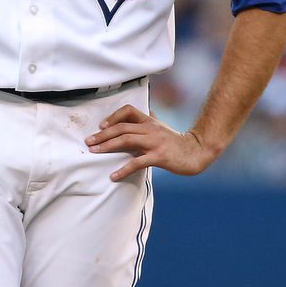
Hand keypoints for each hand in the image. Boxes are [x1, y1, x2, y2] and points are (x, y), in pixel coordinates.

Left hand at [86, 104, 220, 181]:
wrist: (197, 152)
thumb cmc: (177, 141)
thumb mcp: (162, 126)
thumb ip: (151, 119)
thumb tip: (146, 110)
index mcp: (149, 121)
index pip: (128, 111)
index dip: (113, 116)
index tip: (101, 126)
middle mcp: (150, 129)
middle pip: (121, 127)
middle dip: (102, 134)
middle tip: (88, 141)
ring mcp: (154, 142)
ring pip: (126, 140)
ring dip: (107, 146)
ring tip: (94, 152)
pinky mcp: (159, 157)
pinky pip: (137, 162)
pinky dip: (123, 169)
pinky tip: (113, 176)